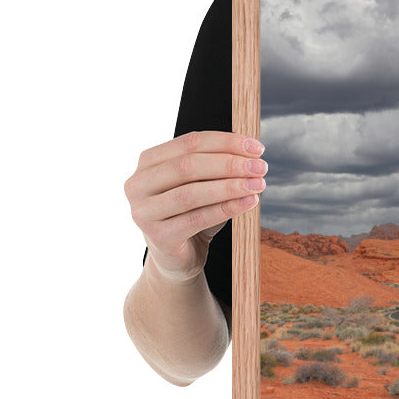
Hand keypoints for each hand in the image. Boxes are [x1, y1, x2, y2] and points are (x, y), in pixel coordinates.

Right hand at [124, 130, 266, 282]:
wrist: (178, 256)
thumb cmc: (191, 213)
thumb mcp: (203, 184)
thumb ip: (218, 166)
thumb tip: (252, 154)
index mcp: (148, 162)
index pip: (189, 142)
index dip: (226, 142)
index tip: (257, 148)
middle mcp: (138, 184)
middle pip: (188, 166)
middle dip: (229, 164)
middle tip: (260, 167)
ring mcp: (143, 212)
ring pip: (191, 193)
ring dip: (230, 187)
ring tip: (258, 184)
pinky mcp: (158, 237)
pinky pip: (197, 219)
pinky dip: (226, 209)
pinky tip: (249, 202)